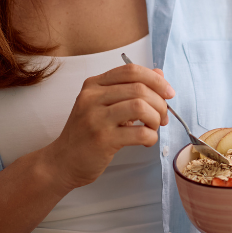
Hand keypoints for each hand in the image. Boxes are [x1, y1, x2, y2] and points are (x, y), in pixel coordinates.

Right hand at [42, 63, 174, 191]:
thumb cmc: (87, 133)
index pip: (131, 70)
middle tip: (163, 117)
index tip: (168, 92)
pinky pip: (139, 132)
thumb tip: (159, 74)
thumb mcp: (103, 105)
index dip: (156, 79)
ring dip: (156, 118)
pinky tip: (147, 141)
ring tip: (154, 127)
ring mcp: (96, 118)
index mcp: (93, 84)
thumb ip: (129, 88)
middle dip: (160, 102)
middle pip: (140, 88)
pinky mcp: (102, 140)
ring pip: (141, 107)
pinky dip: (151, 137)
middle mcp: (92, 97)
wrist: (62, 162)